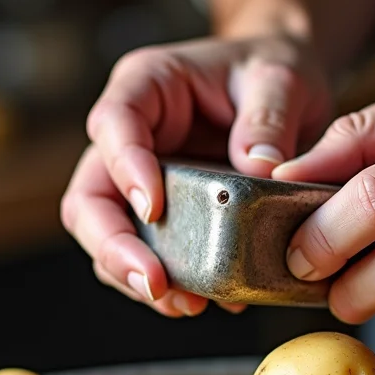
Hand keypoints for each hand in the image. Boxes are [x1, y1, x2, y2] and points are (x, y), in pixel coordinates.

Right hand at [61, 35, 330, 316]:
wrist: (283, 91)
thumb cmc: (271, 69)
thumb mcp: (281, 78)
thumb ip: (269, 117)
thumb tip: (261, 170)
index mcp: (146, 85)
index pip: (114, 123)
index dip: (126, 167)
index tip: (154, 207)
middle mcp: (129, 136)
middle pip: (90, 197)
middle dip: (115, 246)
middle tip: (156, 282)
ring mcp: (139, 180)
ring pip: (109, 237)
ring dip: (137, 276)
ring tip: (186, 304)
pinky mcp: (163, 217)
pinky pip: (149, 256)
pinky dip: (170, 285)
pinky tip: (209, 300)